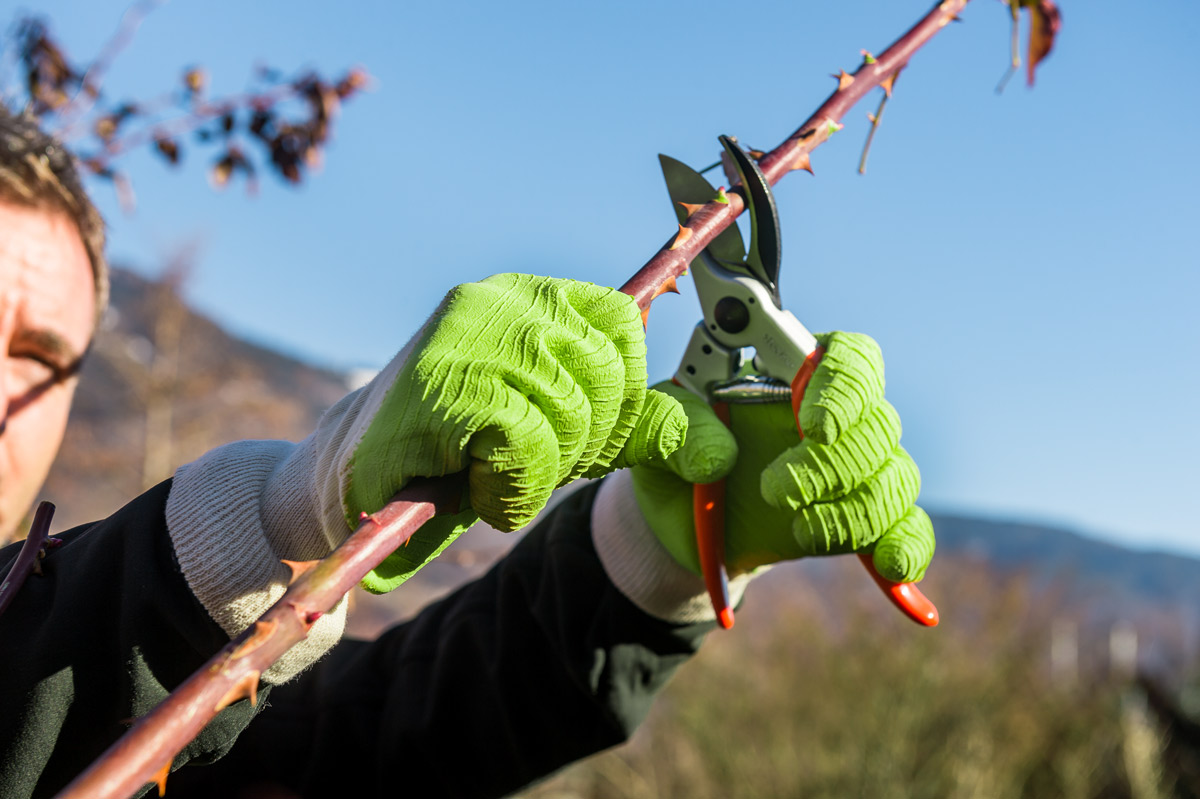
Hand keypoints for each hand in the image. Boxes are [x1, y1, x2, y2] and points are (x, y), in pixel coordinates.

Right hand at [348, 273, 685, 591]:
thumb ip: (646, 431)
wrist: (353, 484)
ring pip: (570, 416)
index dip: (616, 395)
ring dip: (535, 474)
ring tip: (485, 470)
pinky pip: (526, 445)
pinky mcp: (439, 386)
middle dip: (578, 445)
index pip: (626, 323)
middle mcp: (502, 298)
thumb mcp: (573, 434)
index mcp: (535, 295)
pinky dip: (508, 488)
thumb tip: (722, 455)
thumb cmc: (468, 454)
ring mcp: (466, 335)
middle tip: (518, 460)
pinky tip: (469, 483)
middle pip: (608, 376)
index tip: (571, 429)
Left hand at [630, 331, 933, 582]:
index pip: (852, 359)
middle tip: (774, 489)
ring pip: (894, 479)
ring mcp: (855, 470)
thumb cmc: (674, 449)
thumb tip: (719, 457)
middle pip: (877, 425)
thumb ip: (674, 424)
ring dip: (854, 511)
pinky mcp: (859, 522)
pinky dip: (907, 548)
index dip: (844, 387)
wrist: (680, 518)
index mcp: (793, 372)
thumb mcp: (653, 426)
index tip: (812, 424)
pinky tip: (890, 568)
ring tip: (799, 530)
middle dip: (831, 465)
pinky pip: (907, 530)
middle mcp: (837, 415)